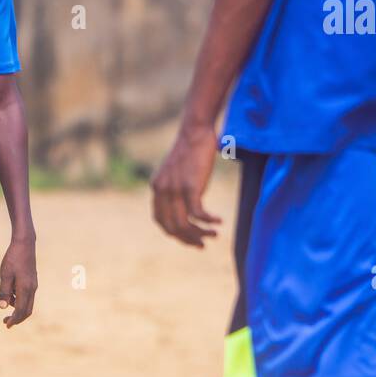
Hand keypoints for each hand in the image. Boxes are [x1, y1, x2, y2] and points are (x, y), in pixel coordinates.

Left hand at [0, 236, 36, 327]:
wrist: (25, 244)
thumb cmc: (13, 258)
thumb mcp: (5, 275)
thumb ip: (4, 292)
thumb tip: (3, 307)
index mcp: (25, 288)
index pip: (21, 310)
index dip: (14, 319)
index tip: (6, 325)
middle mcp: (32, 289)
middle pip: (27, 310)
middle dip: (17, 318)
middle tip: (6, 322)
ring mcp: (33, 285)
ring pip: (28, 304)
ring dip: (17, 309)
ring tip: (5, 303)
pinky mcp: (32, 281)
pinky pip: (27, 296)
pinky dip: (19, 300)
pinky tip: (10, 294)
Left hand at [152, 123, 221, 247]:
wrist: (195, 132)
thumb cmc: (191, 151)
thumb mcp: (176, 172)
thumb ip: (174, 189)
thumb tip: (184, 207)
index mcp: (156, 188)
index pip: (161, 221)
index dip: (175, 234)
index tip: (190, 239)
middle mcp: (161, 191)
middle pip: (172, 227)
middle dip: (188, 239)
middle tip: (203, 244)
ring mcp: (174, 189)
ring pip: (184, 224)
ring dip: (200, 234)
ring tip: (214, 235)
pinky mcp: (190, 187)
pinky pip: (198, 214)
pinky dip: (209, 222)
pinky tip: (219, 222)